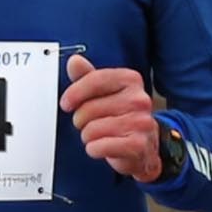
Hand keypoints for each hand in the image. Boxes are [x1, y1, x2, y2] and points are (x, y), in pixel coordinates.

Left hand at [63, 54, 163, 182]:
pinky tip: (103, 147)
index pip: (95, 80)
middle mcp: (139, 99)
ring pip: (92, 129)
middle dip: (82, 120)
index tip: (66, 103)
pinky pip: (99, 146)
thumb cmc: (122, 117)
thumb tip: (74, 61)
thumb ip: (88, 77)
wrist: (144, 146)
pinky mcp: (137, 145)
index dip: (75, 93)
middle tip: (90, 123)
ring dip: (88, 136)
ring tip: (99, 136)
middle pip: (89, 108)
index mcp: (131, 80)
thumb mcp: (105, 93)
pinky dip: (94, 149)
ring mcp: (140, 122)